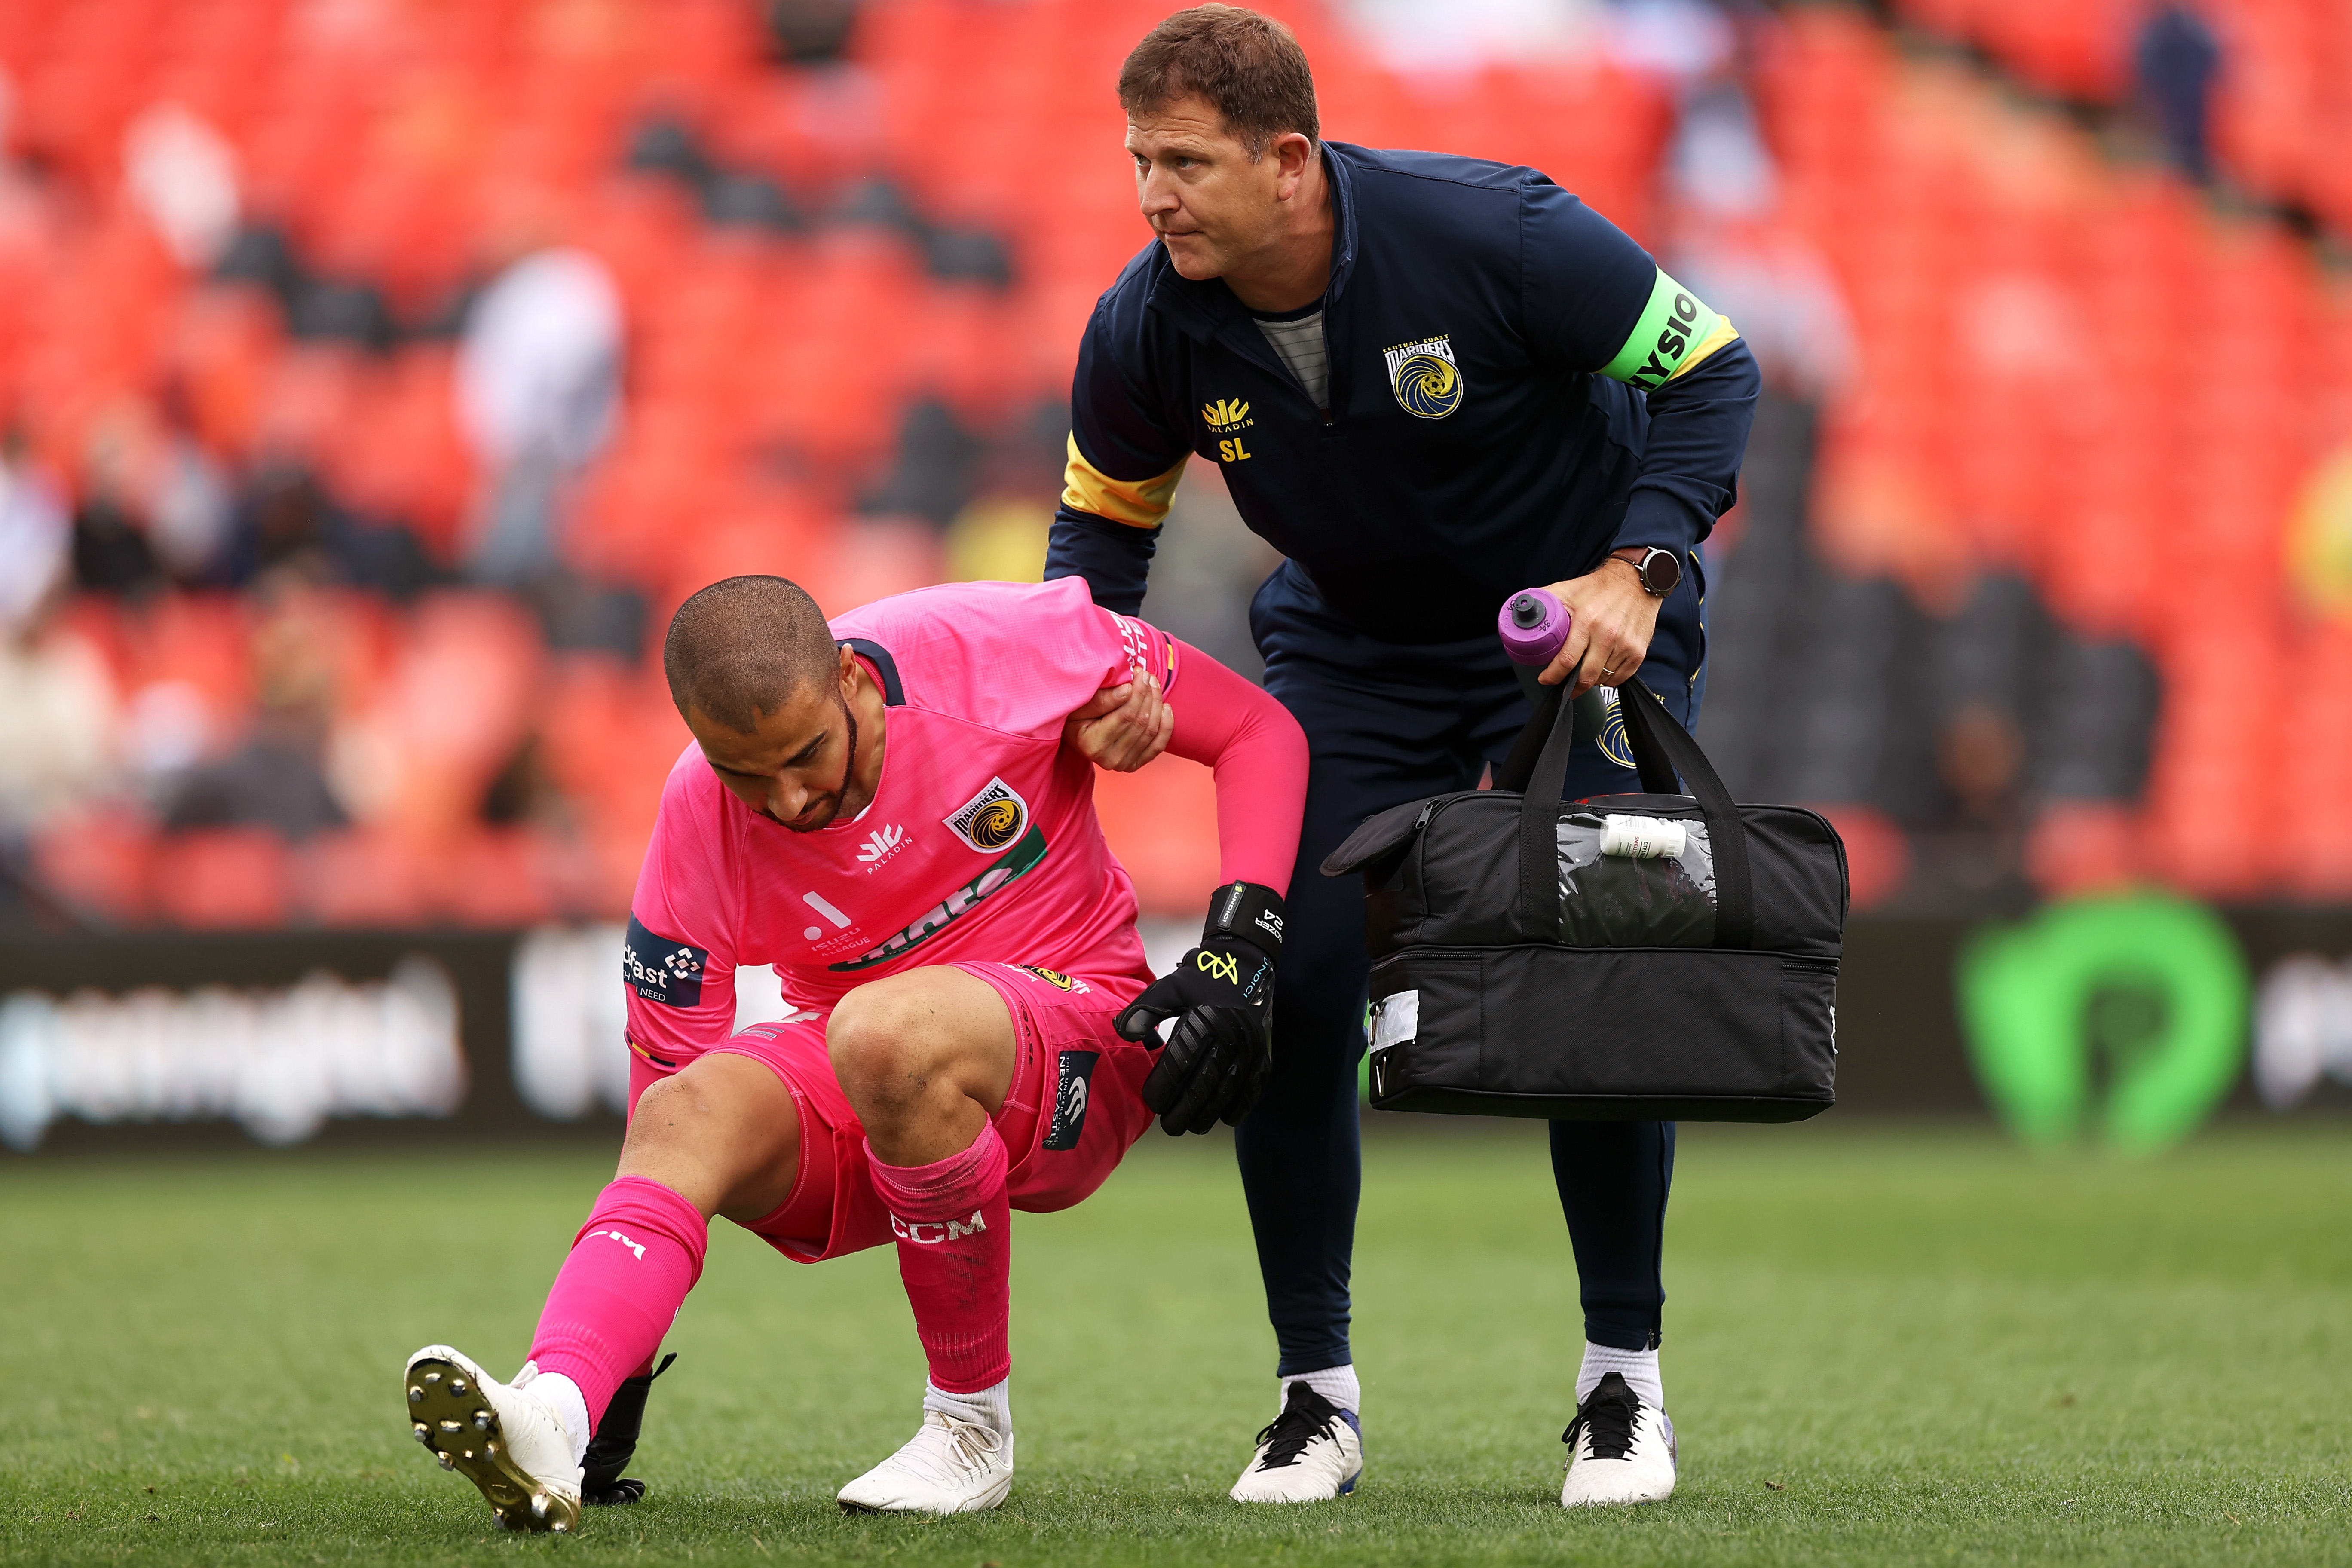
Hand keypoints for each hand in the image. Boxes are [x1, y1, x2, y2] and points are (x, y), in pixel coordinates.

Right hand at [1063, 672, 1172, 771]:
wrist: (1077, 737)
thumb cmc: (1075, 718)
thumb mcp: (1081, 705)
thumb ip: (1102, 699)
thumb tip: (1128, 689)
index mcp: (1093, 745)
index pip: (1126, 715)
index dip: (1137, 692)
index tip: (1140, 673)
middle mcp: (1111, 759)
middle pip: (1141, 722)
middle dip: (1148, 695)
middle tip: (1148, 676)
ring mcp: (1125, 764)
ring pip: (1151, 731)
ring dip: (1157, 705)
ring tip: (1154, 685)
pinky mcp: (1136, 764)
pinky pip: (1158, 745)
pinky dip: (1166, 725)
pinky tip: (1165, 707)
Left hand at [1114, 881, 1283, 1134]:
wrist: (1246, 961)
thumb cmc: (1200, 976)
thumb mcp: (1168, 985)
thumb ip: (1143, 1010)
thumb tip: (1123, 1035)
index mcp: (1204, 1020)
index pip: (1179, 1066)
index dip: (1163, 1089)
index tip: (1151, 1102)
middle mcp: (1230, 1037)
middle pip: (1204, 1087)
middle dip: (1184, 1112)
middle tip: (1169, 1126)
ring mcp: (1250, 1048)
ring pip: (1229, 1092)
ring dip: (1210, 1114)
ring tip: (1191, 1125)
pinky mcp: (1263, 1052)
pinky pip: (1253, 1088)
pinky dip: (1240, 1106)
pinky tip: (1225, 1117)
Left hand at [1540, 555, 1663, 697]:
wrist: (1635, 581)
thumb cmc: (1598, 587)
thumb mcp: (1567, 589)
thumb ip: (1544, 600)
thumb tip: (1522, 611)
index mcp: (1587, 621)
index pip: (1566, 660)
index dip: (1553, 676)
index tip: (1545, 679)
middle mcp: (1607, 635)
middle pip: (1585, 677)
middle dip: (1570, 688)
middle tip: (1562, 688)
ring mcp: (1625, 645)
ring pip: (1602, 680)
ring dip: (1590, 682)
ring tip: (1582, 673)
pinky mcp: (1638, 651)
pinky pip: (1620, 678)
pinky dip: (1608, 680)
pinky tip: (1601, 672)